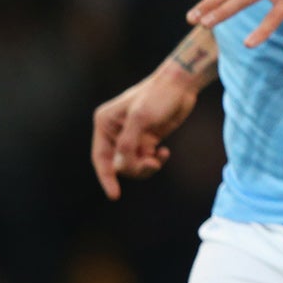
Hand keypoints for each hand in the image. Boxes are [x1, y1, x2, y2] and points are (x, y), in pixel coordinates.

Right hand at [91, 67, 199, 199]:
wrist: (180, 86)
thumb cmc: (158, 96)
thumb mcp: (141, 118)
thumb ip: (129, 142)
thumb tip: (124, 163)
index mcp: (105, 123)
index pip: (101, 158)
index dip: (106, 178)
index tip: (114, 195)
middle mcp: (115, 132)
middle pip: (119, 164)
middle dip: (134, 168)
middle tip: (151, 164)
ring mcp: (132, 137)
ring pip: (133, 165)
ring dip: (146, 167)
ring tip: (158, 159)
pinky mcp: (148, 139)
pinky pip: (147, 160)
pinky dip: (156, 161)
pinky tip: (165, 152)